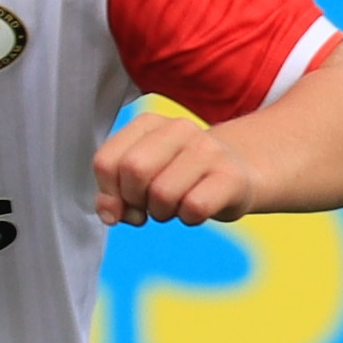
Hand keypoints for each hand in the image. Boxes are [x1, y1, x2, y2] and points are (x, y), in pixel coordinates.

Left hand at [95, 109, 256, 226]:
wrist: (237, 176)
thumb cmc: (180, 178)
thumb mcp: (139, 178)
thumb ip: (113, 192)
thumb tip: (110, 213)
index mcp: (149, 124)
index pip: (106, 161)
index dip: (108, 192)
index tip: (122, 201)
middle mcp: (179, 129)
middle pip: (134, 169)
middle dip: (133, 199)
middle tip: (148, 205)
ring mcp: (209, 150)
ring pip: (162, 192)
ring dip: (162, 212)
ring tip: (175, 205)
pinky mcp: (232, 176)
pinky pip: (194, 206)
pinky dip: (188, 218)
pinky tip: (195, 210)